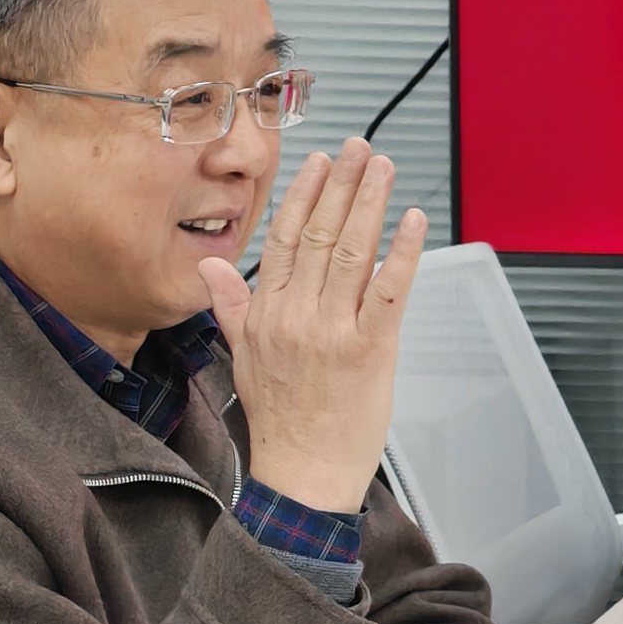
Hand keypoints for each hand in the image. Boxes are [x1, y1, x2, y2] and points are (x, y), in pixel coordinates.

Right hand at [205, 138, 426, 514]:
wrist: (302, 475)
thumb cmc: (281, 421)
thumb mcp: (244, 359)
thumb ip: (232, 306)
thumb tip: (210, 266)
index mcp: (266, 314)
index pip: (285, 239)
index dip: (304, 195)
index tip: (320, 161)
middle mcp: (296, 316)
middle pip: (321, 235)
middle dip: (342, 185)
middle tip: (360, 148)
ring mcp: (332, 332)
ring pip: (353, 253)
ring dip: (371, 204)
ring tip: (384, 168)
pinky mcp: (369, 351)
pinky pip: (388, 291)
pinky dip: (402, 252)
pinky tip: (413, 220)